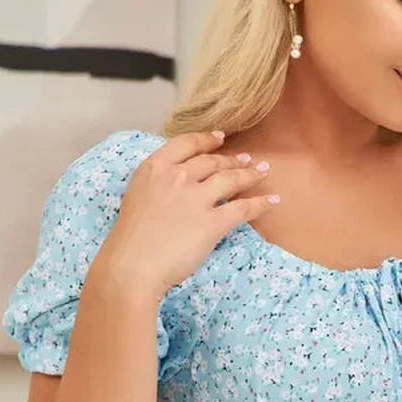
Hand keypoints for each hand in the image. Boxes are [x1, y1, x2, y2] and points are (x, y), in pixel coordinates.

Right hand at [98, 129, 278, 297]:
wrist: (132, 265)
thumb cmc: (130, 239)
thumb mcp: (137, 196)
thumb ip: (157, 185)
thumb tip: (175, 186)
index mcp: (155, 168)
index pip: (186, 144)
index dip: (206, 139)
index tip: (220, 137)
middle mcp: (177, 177)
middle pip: (211, 162)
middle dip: (231, 160)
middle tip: (246, 160)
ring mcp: (196, 198)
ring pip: (230, 179)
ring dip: (249, 174)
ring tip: (261, 172)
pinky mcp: (212, 222)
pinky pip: (243, 208)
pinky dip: (260, 203)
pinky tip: (272, 200)